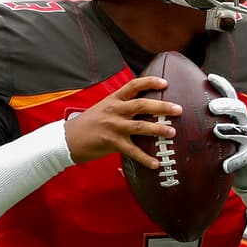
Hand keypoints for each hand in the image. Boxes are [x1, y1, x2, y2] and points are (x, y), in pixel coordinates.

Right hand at [63, 75, 181, 167]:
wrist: (67, 139)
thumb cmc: (87, 125)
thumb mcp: (103, 108)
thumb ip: (120, 107)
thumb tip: (142, 108)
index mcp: (113, 99)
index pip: (134, 85)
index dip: (150, 82)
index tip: (166, 83)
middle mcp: (114, 110)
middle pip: (142, 105)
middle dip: (162, 107)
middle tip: (178, 109)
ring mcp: (113, 126)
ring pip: (141, 126)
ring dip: (158, 129)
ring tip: (172, 132)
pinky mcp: (111, 142)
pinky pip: (132, 151)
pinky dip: (145, 158)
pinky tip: (156, 164)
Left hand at [206, 73, 246, 191]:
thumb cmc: (228, 141)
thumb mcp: (221, 124)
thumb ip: (207, 116)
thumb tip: (180, 102)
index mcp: (235, 114)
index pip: (230, 95)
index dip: (222, 85)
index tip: (210, 77)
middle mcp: (244, 123)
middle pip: (239, 109)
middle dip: (226, 106)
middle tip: (212, 106)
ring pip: (243, 132)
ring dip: (230, 130)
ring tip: (217, 130)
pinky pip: (243, 157)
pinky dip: (235, 161)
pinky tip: (226, 165)